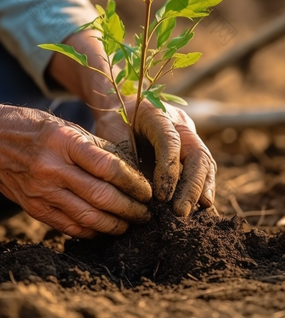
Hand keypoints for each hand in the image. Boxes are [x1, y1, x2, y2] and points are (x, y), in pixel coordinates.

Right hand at [0, 105, 151, 237]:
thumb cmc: (30, 126)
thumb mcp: (64, 125)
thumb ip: (94, 147)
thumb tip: (128, 169)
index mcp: (63, 142)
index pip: (108, 168)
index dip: (133, 183)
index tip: (148, 191)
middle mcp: (52, 169)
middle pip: (102, 197)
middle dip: (131, 209)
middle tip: (147, 213)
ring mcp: (40, 191)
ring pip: (87, 217)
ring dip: (115, 224)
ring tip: (131, 224)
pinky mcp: (32, 207)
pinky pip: (67, 226)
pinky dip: (90, 231)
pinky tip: (104, 229)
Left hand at [95, 98, 215, 216]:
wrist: (122, 104)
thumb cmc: (114, 121)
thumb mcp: (112, 137)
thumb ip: (127, 159)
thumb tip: (140, 194)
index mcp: (157, 113)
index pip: (170, 141)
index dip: (169, 170)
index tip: (161, 196)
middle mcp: (179, 122)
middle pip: (197, 154)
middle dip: (191, 187)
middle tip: (180, 212)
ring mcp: (189, 133)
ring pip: (205, 161)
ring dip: (200, 190)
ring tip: (191, 214)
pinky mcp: (191, 145)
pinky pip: (203, 167)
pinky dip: (201, 188)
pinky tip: (198, 208)